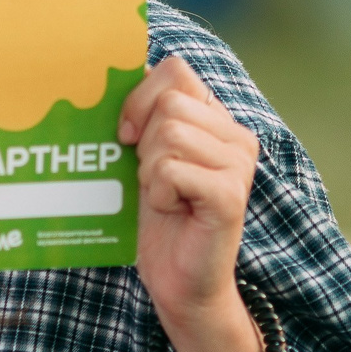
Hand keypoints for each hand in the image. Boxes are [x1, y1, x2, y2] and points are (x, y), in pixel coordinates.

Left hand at [121, 55, 263, 351]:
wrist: (178, 282)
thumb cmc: (156, 218)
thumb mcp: (144, 156)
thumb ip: (140, 114)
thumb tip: (112, 69)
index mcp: (216, 119)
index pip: (174, 70)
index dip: (139, 97)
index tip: (126, 134)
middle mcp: (236, 135)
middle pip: (169, 102)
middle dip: (144, 141)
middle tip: (152, 177)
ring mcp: (238, 163)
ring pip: (170, 133)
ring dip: (150, 170)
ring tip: (164, 196)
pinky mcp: (229, 194)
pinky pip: (172, 169)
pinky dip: (159, 192)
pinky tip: (172, 210)